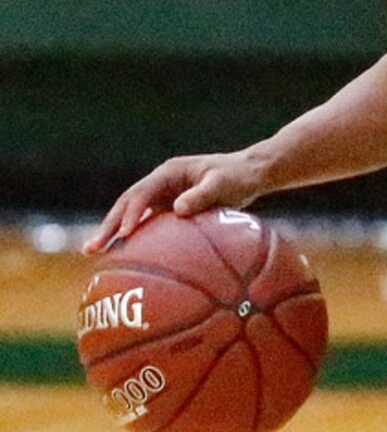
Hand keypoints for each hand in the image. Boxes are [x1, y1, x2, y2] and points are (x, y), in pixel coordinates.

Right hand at [85, 150, 268, 254]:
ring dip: (114, 233)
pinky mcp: (170, 209)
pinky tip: (126, 258)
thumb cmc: (239, 176)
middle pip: (128, 205)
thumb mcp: (222, 183)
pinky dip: (135, 238)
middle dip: (109, 226)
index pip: (142, 194)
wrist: (251, 174)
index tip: (125, 234)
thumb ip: (202, 195)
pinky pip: (148, 224)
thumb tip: (178, 209)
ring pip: (133, 215)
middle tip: (91, 249)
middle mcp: (160, 183)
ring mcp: (163, 196)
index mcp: (168, 173)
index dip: (131, 213)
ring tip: (94, 254)